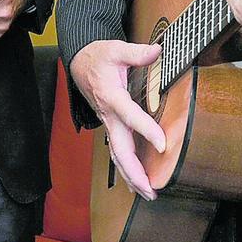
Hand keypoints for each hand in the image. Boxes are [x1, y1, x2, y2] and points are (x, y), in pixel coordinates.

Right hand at [70, 40, 166, 200]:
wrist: (79, 63)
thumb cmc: (98, 57)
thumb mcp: (115, 48)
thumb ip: (136, 52)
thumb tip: (157, 51)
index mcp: (111, 95)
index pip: (129, 115)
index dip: (146, 130)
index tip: (162, 144)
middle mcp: (108, 115)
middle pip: (119, 148)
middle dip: (134, 171)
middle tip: (150, 189)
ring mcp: (108, 123)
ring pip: (117, 155)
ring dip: (131, 177)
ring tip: (148, 194)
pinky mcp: (110, 126)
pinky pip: (117, 151)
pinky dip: (126, 170)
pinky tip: (136, 183)